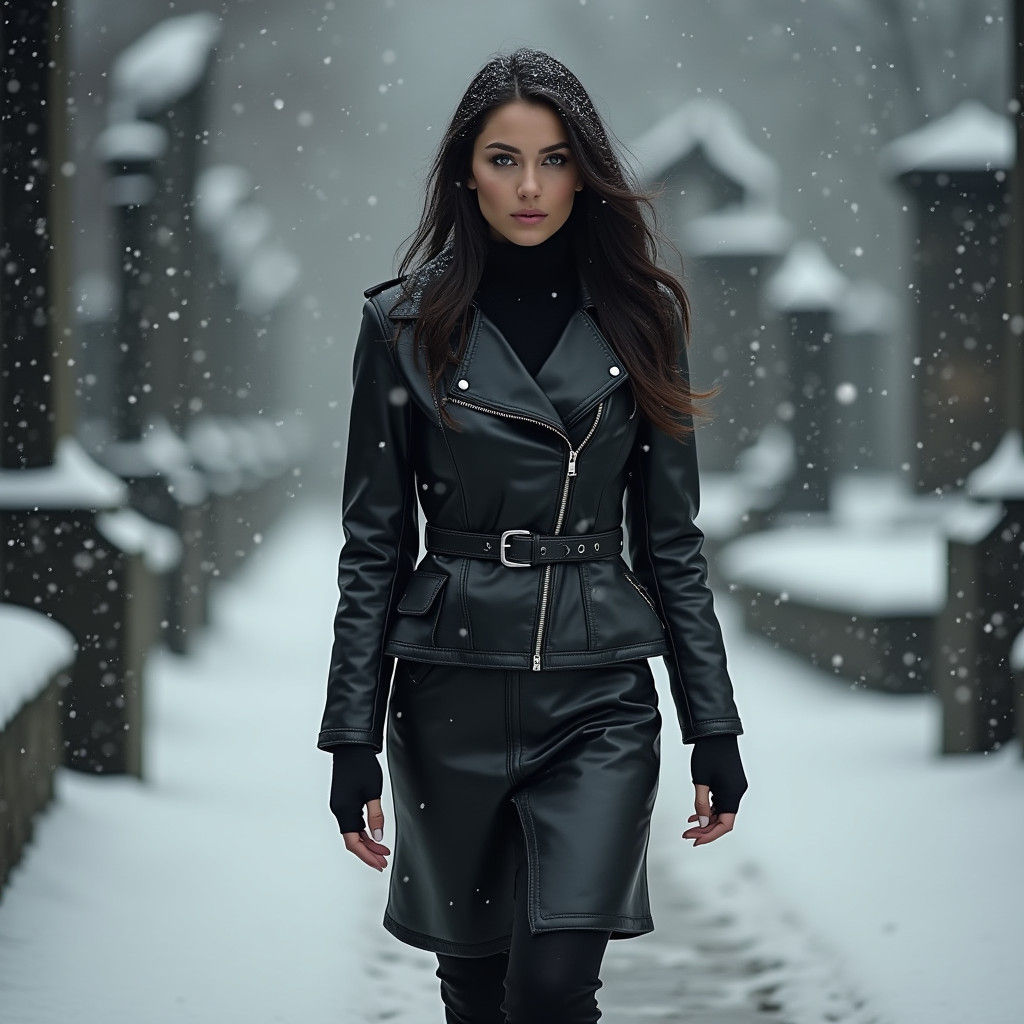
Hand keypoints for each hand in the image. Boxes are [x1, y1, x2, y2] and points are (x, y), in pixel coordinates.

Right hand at [329, 744, 390, 871]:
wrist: (351, 748)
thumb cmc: (362, 766)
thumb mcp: (373, 792)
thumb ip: (376, 817)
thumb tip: (378, 837)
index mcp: (344, 810)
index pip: (353, 843)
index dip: (367, 856)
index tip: (379, 863)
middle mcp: (339, 810)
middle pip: (352, 840)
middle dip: (368, 852)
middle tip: (383, 861)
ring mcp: (340, 805)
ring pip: (353, 831)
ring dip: (367, 842)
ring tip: (382, 850)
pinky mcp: (344, 800)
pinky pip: (353, 822)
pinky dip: (363, 831)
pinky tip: (374, 834)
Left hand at [682, 733, 747, 847]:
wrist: (716, 732)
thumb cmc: (708, 753)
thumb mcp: (700, 781)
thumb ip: (701, 804)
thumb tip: (703, 824)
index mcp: (732, 794)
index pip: (725, 825)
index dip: (710, 835)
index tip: (695, 840)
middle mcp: (737, 792)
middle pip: (723, 820)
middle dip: (706, 829)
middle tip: (688, 833)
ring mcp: (734, 787)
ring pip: (721, 811)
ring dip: (706, 820)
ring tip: (689, 825)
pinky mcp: (730, 781)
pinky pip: (721, 801)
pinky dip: (709, 808)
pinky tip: (697, 813)